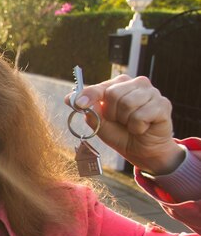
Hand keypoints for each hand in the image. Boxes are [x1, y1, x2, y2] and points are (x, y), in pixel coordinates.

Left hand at [64, 75, 184, 174]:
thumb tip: (72, 99)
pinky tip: (143, 127)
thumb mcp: (100, 124)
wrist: (143, 151)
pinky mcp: (163, 104)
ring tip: (131, 124)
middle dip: (111, 114)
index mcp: (118, 85)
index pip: (100, 87)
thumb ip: (89, 111)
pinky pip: (141, 115)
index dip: (89, 95)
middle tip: (120, 121)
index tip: (79, 104)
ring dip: (126, 121)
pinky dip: (137, 127)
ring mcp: (152, 92)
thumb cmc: (121, 134)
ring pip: (127, 103)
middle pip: (113, 94)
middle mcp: (136, 83)